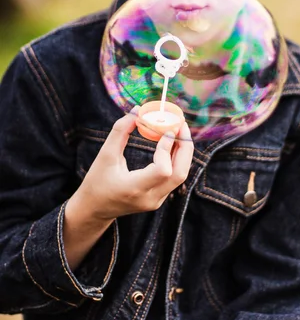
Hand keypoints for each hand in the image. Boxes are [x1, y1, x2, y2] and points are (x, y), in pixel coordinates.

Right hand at [74, 113, 193, 221]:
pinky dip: (177, 160)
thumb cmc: (97, 181)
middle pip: (180, 173)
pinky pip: (175, 178)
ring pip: (181, 176)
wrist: (94, 209)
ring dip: (183, 152)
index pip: (163, 170)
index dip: (167, 148)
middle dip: (185, 147)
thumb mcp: (105, 155)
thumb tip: (136, 110)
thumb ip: (120, 131)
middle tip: (181, 125)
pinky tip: (172, 144)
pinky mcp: (159, 199)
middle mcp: (150, 198)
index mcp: (135, 188)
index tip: (166, 130)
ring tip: (178, 131)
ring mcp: (156, 201)